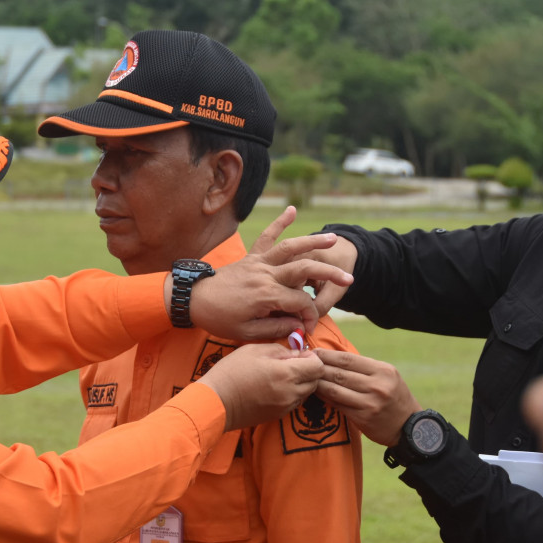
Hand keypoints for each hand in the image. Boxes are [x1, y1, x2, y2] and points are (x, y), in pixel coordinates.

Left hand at [188, 208, 353, 340]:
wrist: (193, 300)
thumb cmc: (219, 319)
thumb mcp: (247, 333)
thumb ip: (276, 327)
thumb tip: (298, 325)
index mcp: (266, 296)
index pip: (300, 303)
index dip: (309, 316)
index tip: (308, 328)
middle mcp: (265, 275)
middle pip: (305, 269)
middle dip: (330, 274)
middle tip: (349, 279)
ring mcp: (259, 263)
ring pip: (291, 248)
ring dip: (314, 242)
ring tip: (335, 238)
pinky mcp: (251, 257)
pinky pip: (267, 237)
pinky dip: (279, 222)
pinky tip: (291, 209)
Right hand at [197, 343, 322, 430]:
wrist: (215, 402)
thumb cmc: (231, 372)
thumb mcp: (254, 350)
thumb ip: (280, 350)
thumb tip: (296, 354)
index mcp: (287, 373)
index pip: (318, 367)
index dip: (312, 358)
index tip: (299, 355)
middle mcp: (290, 393)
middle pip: (315, 381)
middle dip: (308, 371)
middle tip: (290, 364)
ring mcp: (285, 407)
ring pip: (306, 393)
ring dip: (300, 383)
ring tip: (281, 376)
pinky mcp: (278, 416)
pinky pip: (294, 403)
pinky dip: (291, 394)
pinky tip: (273, 387)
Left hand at [313, 348, 420, 444]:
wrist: (410, 426)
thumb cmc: (394, 397)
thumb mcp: (387, 376)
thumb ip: (365, 368)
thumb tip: (334, 358)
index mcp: (383, 371)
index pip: (348, 359)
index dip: (328, 355)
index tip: (313, 352)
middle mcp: (377, 385)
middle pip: (339, 374)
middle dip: (319, 368)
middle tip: (304, 364)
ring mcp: (370, 403)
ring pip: (335, 389)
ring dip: (318, 383)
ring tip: (307, 378)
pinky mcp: (363, 418)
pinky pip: (338, 405)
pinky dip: (325, 398)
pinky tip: (316, 393)